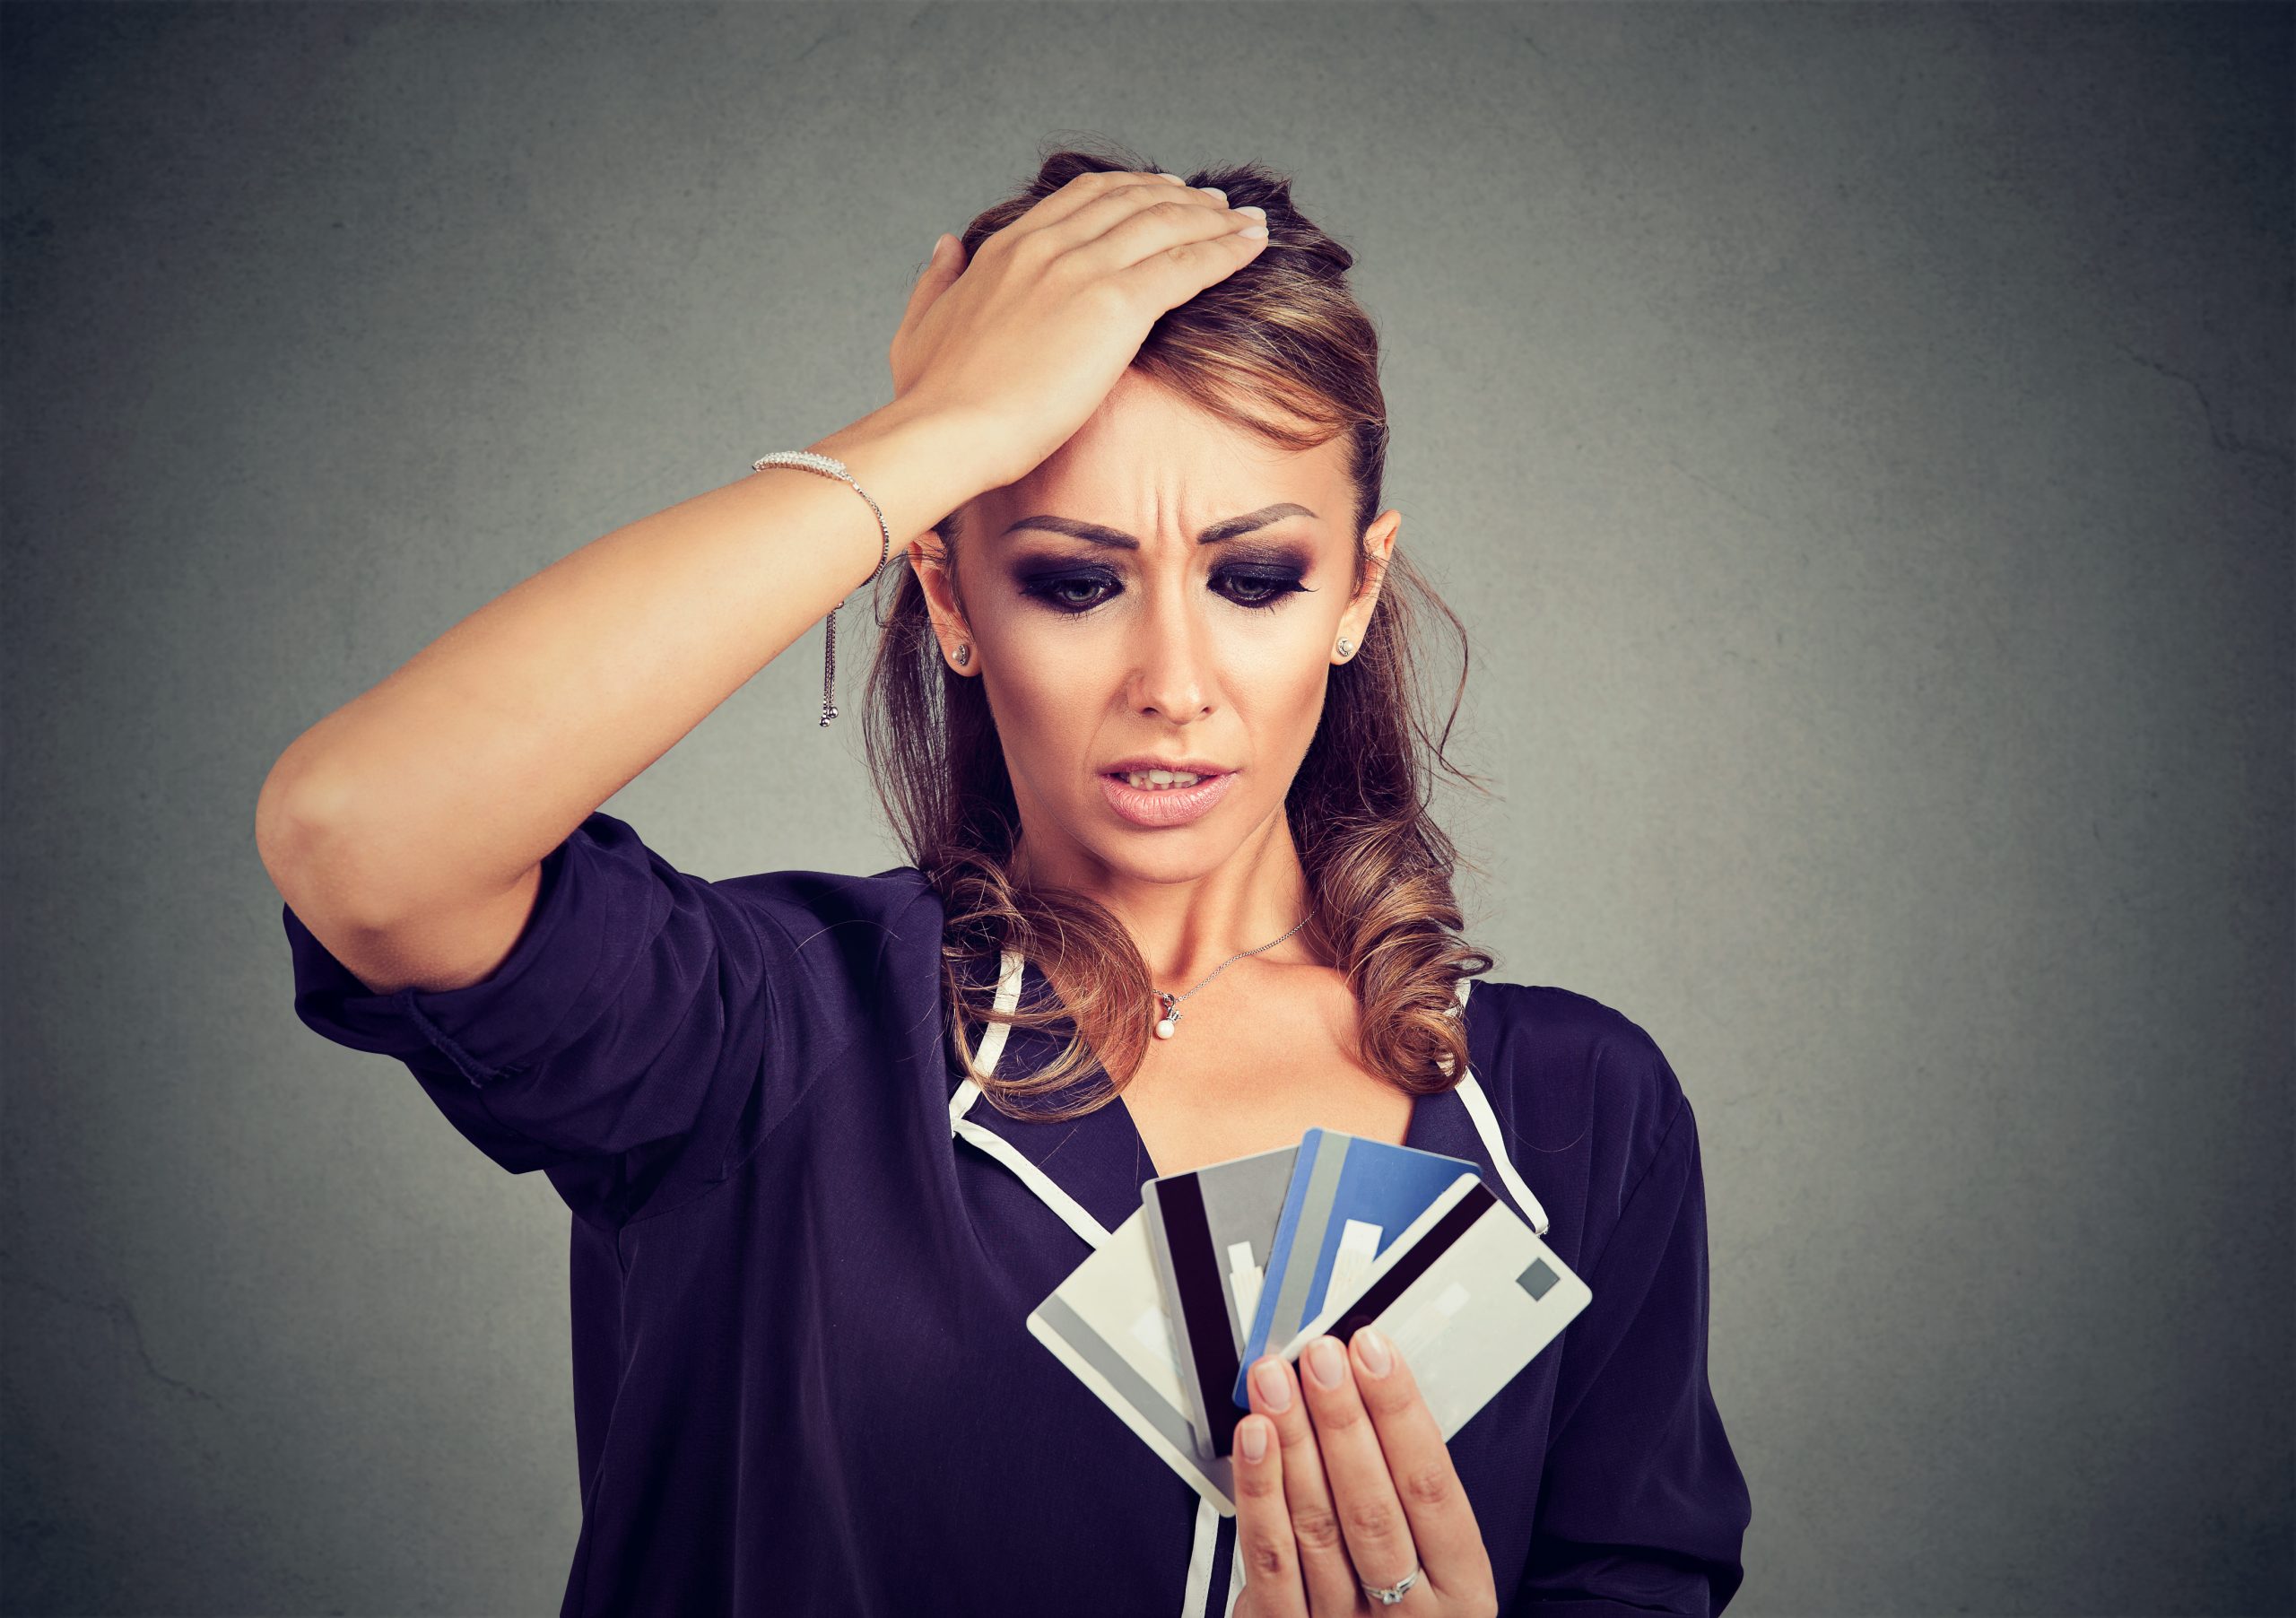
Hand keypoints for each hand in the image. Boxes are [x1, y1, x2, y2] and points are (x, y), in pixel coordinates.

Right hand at [884, 169, 1269, 491]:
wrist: (947, 429)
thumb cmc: (932, 398)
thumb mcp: (919, 325)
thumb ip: (936, 280)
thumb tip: (946, 245)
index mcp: (1008, 247)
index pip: (1084, 198)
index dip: (1132, 191)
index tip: (1161, 194)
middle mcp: (1049, 245)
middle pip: (1134, 200)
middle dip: (1182, 198)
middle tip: (1216, 204)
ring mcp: (1084, 269)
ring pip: (1168, 224)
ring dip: (1215, 218)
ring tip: (1248, 221)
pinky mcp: (1116, 305)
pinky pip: (1187, 265)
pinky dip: (1227, 249)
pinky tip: (1254, 245)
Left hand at [1234, 1330, 1498, 1617]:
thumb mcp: (1434, 1566)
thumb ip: (1407, 1492)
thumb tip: (1370, 1389)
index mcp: (1461, 1587)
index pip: (1433, 1486)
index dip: (1401, 1412)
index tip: (1375, 1354)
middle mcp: (1411, 1615)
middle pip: (1373, 1506)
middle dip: (1344, 1419)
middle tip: (1322, 1357)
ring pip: (1318, 1527)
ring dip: (1295, 1441)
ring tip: (1279, 1381)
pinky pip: (1271, 1560)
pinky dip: (1259, 1492)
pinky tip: (1255, 1441)